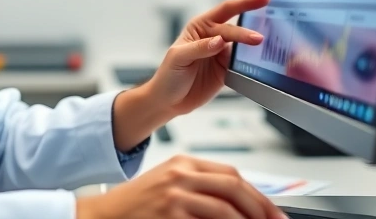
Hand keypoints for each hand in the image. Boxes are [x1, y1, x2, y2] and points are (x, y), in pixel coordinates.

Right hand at [76, 155, 287, 218]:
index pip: (231, 174)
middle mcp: (180, 175)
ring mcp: (175, 195)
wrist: (102, 216)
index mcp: (183, 163)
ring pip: (226, 209)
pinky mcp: (170, 214)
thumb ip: (201, 187)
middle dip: (261, 209)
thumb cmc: (136, 205)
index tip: (273, 211)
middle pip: (234, 187)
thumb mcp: (168, 185)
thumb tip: (238, 204)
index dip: (257, 195)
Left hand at [147, 0, 269, 117]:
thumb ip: (200, 47)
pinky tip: (260, 64)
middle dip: (248, 32)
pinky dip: (252, 64)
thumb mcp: (179, 58)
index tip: (263, 0)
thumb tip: (220, 40)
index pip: (225, 10)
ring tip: (266, 49)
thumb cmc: (168, 75)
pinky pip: (243, 64)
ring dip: (253, 47)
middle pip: (235, 30)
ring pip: (242, 46)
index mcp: (200, 27)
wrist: (168, 101)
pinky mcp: (227, 71)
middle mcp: (213, 37)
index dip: (244, 3)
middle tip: (259, 39)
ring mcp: (221, 54)